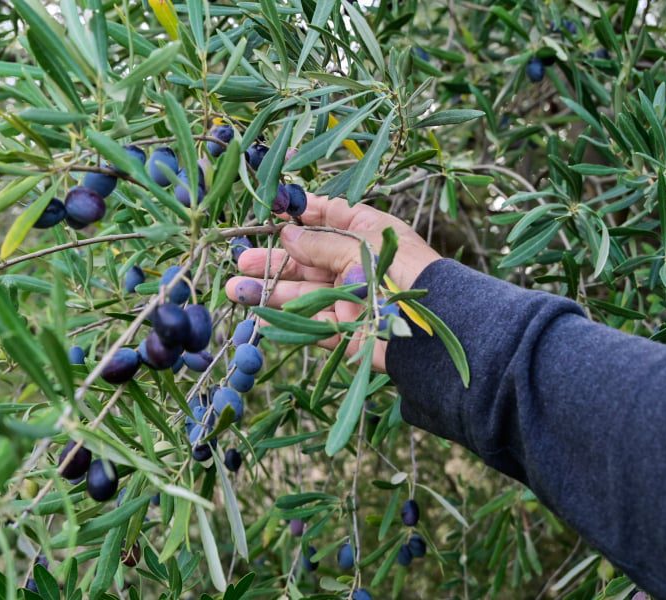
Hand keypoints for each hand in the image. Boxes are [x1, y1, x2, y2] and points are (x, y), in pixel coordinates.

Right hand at [225, 193, 440, 370]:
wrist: (429, 328)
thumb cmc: (400, 273)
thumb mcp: (358, 246)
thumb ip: (319, 243)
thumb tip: (287, 234)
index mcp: (367, 233)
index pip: (329, 216)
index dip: (299, 214)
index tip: (269, 212)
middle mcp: (356, 263)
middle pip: (307, 258)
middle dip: (274, 259)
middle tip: (241, 260)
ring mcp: (350, 297)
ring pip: (303, 291)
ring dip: (270, 289)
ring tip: (236, 290)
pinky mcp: (348, 329)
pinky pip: (310, 323)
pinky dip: (284, 320)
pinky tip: (258, 318)